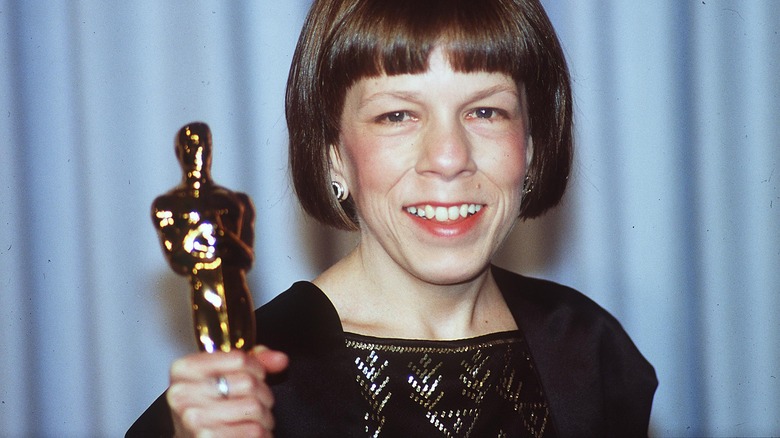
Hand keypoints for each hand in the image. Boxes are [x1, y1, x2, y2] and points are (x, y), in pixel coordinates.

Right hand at [167, 346, 288, 437]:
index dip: (257, 369)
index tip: (255, 377)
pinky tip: (251, 434)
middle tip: (258, 404)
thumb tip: (280, 359)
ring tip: (256, 421)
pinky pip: (253, 430)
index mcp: (184, 370)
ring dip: (264, 417)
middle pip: (248, 382)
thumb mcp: (220, 377)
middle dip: (263, 395)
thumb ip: (252, 362)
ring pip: (254, 407)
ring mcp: (193, 419)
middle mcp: (183, 393)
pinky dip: (261, 433)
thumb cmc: (206, 410)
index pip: (238, 358)